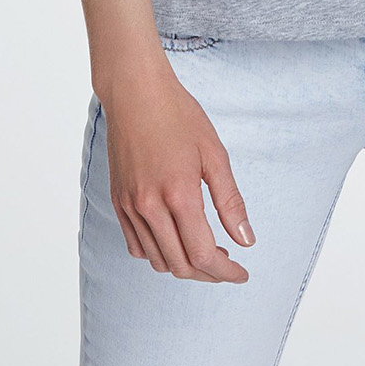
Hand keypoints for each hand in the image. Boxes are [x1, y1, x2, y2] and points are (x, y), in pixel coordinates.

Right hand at [100, 54, 255, 281]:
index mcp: (179, 194)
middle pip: (180, 265)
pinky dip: (158, 253)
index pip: (203, 254)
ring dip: (184, 266)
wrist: (135, 92)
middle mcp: (149, 206)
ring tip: (205, 251)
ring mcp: (130, 206)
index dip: (226, 272)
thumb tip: (246, 241)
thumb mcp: (214, 153)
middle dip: (208, 274)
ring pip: (157, 260)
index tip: (242, 273)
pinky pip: (136, 245)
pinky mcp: (118, 201)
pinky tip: (175, 239)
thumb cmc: (178, 115)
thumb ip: (230, 201)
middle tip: (228, 265)